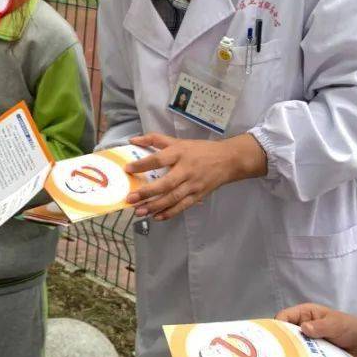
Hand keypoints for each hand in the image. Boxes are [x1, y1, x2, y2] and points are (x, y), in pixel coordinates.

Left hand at [124, 132, 267, 219]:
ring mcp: (193, 184)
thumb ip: (155, 140)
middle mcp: (186, 170)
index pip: (159, 159)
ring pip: (173, 198)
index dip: (143, 164)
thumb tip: (132, 139)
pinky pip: (182, 206)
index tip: (127, 169)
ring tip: (139, 211)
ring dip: (155, 206)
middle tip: (130, 198)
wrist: (229, 160)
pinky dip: (169, 213)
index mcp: (180, 153)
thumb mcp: (179, 141)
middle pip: (165, 183)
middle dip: (147, 192)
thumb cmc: (200, 150)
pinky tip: (157, 217)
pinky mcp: (198, 195)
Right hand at [275, 303, 356, 356]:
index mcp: (305, 313)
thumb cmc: (350, 328)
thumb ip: (321, 327)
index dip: (277, 326)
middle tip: (273, 356)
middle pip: (285, 333)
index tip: (272, 339)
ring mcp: (308, 340)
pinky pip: (303, 356)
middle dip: (280, 343)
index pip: (284, 316)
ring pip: (293, 346)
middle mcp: (303, 326)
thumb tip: (303, 328)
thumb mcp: (335, 325)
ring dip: (290, 354)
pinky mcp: (313, 352)